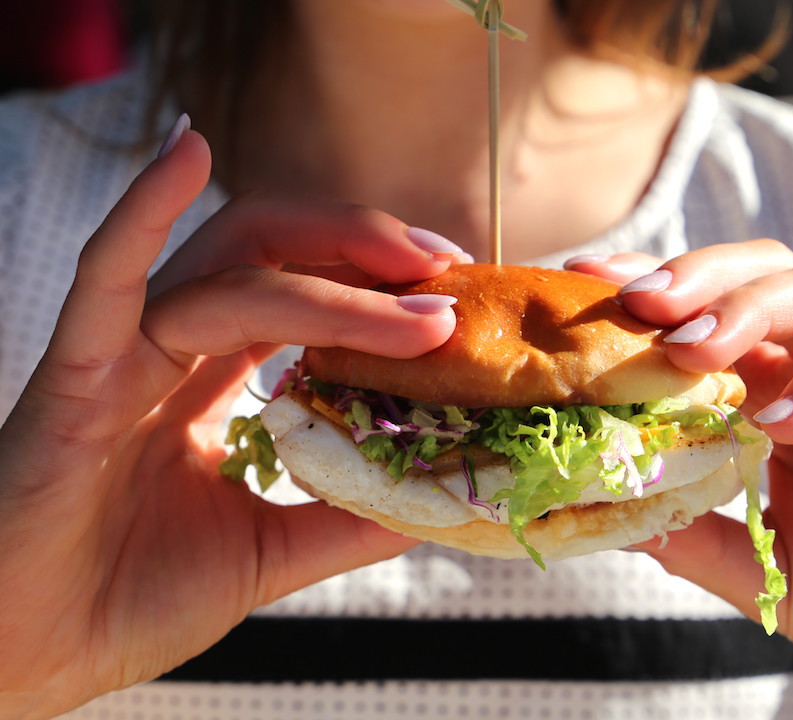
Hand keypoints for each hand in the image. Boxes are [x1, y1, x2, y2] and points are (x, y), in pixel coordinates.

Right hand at [0, 127, 459, 717]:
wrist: (29, 657)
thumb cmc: (129, 599)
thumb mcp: (270, 550)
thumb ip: (348, 516)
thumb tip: (442, 495)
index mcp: (208, 377)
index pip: (301, 292)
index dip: (375, 281)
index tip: (450, 290)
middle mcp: (169, 348)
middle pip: (273, 251)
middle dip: (364, 247)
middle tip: (444, 268)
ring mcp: (122, 354)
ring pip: (231, 273)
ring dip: (331, 271)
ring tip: (414, 275)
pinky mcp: (74, 378)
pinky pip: (105, 278)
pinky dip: (141, 211)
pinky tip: (187, 148)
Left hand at [571, 244, 792, 718]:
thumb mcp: (770, 573)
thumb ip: (698, 537)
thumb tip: (608, 510)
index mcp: (785, 400)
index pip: (713, 321)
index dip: (652, 294)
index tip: (582, 286)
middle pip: (764, 279)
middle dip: (695, 278)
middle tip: (632, 300)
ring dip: (750, 310)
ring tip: (690, 347)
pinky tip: (781, 420)